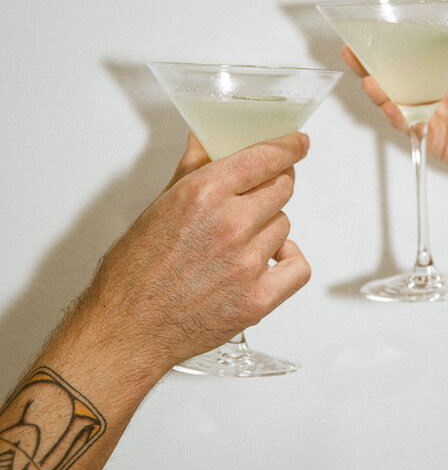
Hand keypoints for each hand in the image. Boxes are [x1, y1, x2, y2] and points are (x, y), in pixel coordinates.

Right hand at [67, 132, 311, 376]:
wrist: (128, 327)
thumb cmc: (135, 273)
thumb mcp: (158, 207)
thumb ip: (191, 170)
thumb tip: (204, 141)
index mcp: (203, 193)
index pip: (265, 157)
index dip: (288, 148)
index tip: (297, 145)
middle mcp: (229, 224)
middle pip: (282, 188)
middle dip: (273, 188)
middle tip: (257, 199)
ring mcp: (247, 262)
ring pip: (285, 226)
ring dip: (270, 229)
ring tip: (239, 244)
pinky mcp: (258, 298)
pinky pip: (297, 267)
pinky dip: (287, 262)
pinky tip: (268, 263)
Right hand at [342, 42, 447, 190]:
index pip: (416, 57)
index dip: (395, 47)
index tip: (375, 34)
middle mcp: (435, 94)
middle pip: (396, 79)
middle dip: (372, 68)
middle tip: (353, 54)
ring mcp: (431, 117)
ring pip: (397, 103)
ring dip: (380, 94)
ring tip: (369, 82)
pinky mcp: (433, 138)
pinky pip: (410, 128)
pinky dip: (399, 119)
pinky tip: (390, 109)